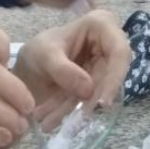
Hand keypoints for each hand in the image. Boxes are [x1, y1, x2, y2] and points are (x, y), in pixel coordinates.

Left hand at [13, 9, 130, 130]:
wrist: (30, 63)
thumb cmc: (39, 49)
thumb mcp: (44, 55)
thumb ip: (63, 71)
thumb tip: (88, 91)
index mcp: (101, 25)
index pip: (119, 53)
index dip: (114, 79)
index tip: (103, 103)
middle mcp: (107, 45)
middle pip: (109, 78)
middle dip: (88, 102)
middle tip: (72, 120)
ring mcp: (103, 67)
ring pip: (96, 94)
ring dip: (73, 111)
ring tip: (49, 123)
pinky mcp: (95, 85)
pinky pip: (86, 102)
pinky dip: (68, 113)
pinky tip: (51, 122)